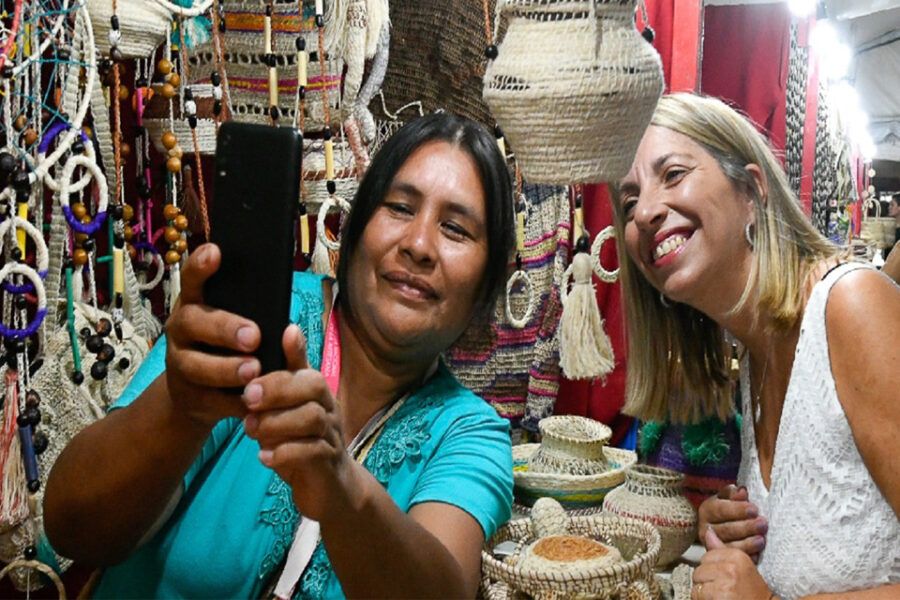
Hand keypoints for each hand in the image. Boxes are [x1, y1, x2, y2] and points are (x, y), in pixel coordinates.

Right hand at [164, 243, 260, 427]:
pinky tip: (250, 401)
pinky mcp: (187, 396)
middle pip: (191, 322)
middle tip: (254, 336)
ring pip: (195, 365)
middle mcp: (181, 330)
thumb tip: (288, 322)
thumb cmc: (230, 350)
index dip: (200, 266)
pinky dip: (230, 402)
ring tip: (253, 370)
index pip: (192, 280)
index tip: (216, 251)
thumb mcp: (242, 328)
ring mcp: (179, 363)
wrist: (201, 396)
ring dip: (225, 368)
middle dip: (223, 327)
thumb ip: (259, 318)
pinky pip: (206, 399)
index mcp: (196, 305)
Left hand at [241, 324, 359, 521]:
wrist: (332, 490)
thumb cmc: (304, 443)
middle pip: (312, 386)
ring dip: (276, 422)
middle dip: (278, 388)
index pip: (307, 367)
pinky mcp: (328, 464)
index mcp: (316, 393)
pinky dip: (285, 453)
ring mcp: (331, 436)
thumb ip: (286, 375)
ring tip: (251, 430)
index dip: (293, 353)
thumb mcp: (290, 408)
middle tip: (248, 398)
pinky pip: (311, 453)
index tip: (274, 343)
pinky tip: (264, 457)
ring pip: (310, 418)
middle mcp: (328, 409)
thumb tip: (287, 330)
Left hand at [692, 527, 771, 599]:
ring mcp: (724, 581)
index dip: (712, 570)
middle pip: (699, 570)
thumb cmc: (753, 593)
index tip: (724, 579)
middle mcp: (730, 566)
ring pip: (697, 583)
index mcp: (737, 556)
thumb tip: (708, 531)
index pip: (707, 557)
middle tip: (722, 590)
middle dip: (706, 582)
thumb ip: (721, 549)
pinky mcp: (718, 595)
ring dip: (704, 593)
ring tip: (720, 596)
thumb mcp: (741, 567)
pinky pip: (697, 595)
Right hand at [698, 484, 766, 559]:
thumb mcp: (727, 498)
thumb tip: (742, 491)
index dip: (738, 510)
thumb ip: (733, 493)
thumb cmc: (728, 509)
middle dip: (746, 527)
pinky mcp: (721, 558)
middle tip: (762, 524)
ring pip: (729, 546)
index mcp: (707, 510)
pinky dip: (746, 557)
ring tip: (761, 540)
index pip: (721, 510)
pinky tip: (757, 554)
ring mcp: (712, 546)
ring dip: (747, 543)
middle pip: (726, 529)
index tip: (754, 509)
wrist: (719, 526)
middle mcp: (706, 529)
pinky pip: (734, 559)